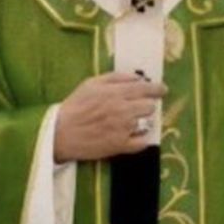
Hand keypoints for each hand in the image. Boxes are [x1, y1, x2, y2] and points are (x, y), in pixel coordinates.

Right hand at [52, 71, 166, 162]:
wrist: (60, 133)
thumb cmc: (75, 106)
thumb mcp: (91, 84)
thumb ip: (116, 78)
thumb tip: (137, 77)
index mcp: (115, 93)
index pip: (145, 88)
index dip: (157, 89)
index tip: (162, 90)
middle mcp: (123, 110)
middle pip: (150, 106)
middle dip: (148, 105)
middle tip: (141, 107)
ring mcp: (123, 129)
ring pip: (148, 123)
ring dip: (143, 121)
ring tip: (133, 122)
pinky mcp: (121, 146)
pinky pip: (142, 142)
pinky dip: (142, 139)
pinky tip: (134, 136)